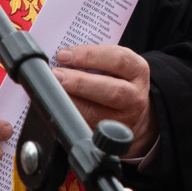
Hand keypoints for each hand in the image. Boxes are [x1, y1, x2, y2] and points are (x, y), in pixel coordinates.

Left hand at [52, 44, 156, 158]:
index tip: (64, 55)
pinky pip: (85, 128)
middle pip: (112, 91)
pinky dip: (69, 117)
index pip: (118, 59)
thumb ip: (93, 59)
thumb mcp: (115, 65)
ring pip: (96, 114)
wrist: (132, 111)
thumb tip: (61, 58)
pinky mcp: (107, 136)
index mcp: (137, 70)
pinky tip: (59, 108)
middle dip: (80, 82)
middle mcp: (134, 96)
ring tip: (54, 92)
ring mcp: (123, 120)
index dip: (89, 55)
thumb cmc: (116, 80)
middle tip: (56, 75)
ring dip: (71, 101)